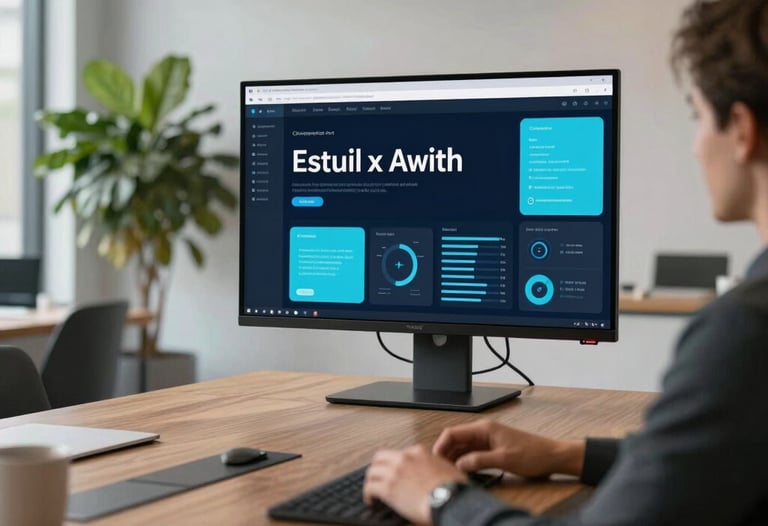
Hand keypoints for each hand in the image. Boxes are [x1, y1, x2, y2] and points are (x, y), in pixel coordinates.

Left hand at [363, 444, 467, 524]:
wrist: (450, 499)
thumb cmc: (453, 488)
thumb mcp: (447, 468)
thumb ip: (436, 466)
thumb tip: (435, 473)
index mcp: (419, 452)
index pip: (401, 453)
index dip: (396, 463)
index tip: (396, 472)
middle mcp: (404, 458)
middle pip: (381, 457)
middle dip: (378, 467)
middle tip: (378, 476)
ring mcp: (395, 472)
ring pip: (372, 471)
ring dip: (371, 480)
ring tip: (372, 489)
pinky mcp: (388, 488)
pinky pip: (370, 488)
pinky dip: (368, 494)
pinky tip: (371, 500)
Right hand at [433, 419, 584, 477]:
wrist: (552, 457)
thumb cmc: (533, 454)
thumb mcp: (504, 459)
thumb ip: (479, 461)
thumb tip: (460, 465)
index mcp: (484, 428)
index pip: (453, 433)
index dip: (441, 446)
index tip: (434, 460)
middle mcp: (483, 432)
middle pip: (455, 440)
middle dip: (445, 454)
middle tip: (440, 469)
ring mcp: (487, 440)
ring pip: (462, 448)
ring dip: (455, 459)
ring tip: (450, 473)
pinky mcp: (491, 449)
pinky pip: (472, 454)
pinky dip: (465, 462)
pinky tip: (464, 473)